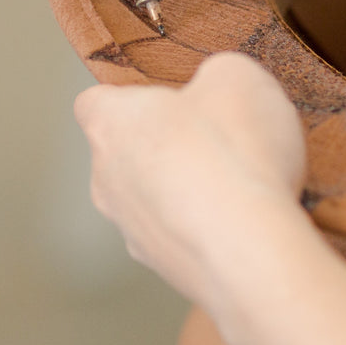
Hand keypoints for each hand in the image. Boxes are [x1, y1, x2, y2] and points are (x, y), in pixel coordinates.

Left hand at [74, 53, 318, 344]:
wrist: (250, 248)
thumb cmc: (234, 151)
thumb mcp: (235, 75)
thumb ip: (215, 73)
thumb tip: (215, 87)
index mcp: (111, 124)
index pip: (95, 103)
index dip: (133, 97)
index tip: (171, 99)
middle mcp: (107, 181)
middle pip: (128, 153)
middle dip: (169, 145)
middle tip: (219, 138)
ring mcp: (133, 232)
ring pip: (156, 200)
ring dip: (190, 190)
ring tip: (243, 182)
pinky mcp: (166, 270)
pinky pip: (184, 237)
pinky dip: (211, 227)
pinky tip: (249, 219)